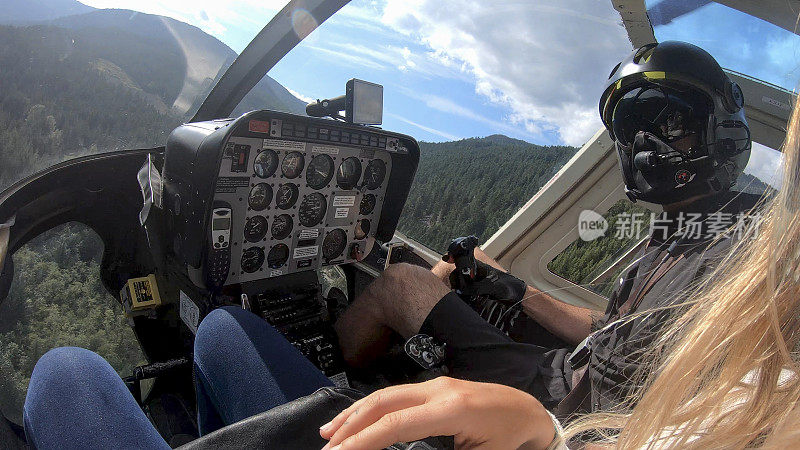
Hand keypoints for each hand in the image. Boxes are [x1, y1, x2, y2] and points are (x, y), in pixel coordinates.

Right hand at [319, 377, 554, 449]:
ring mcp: (435, 385)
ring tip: (329, 434)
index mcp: (451, 409)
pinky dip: (372, 408)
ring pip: (385, 394)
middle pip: (383, 401)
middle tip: (326, 447)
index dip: (364, 440)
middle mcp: (438, 390)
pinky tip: (358, 420)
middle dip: (351, 424)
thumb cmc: (510, 440)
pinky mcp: (434, 387)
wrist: (529, 411)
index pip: (396, 423)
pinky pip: (395, 394)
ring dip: (355, 413)